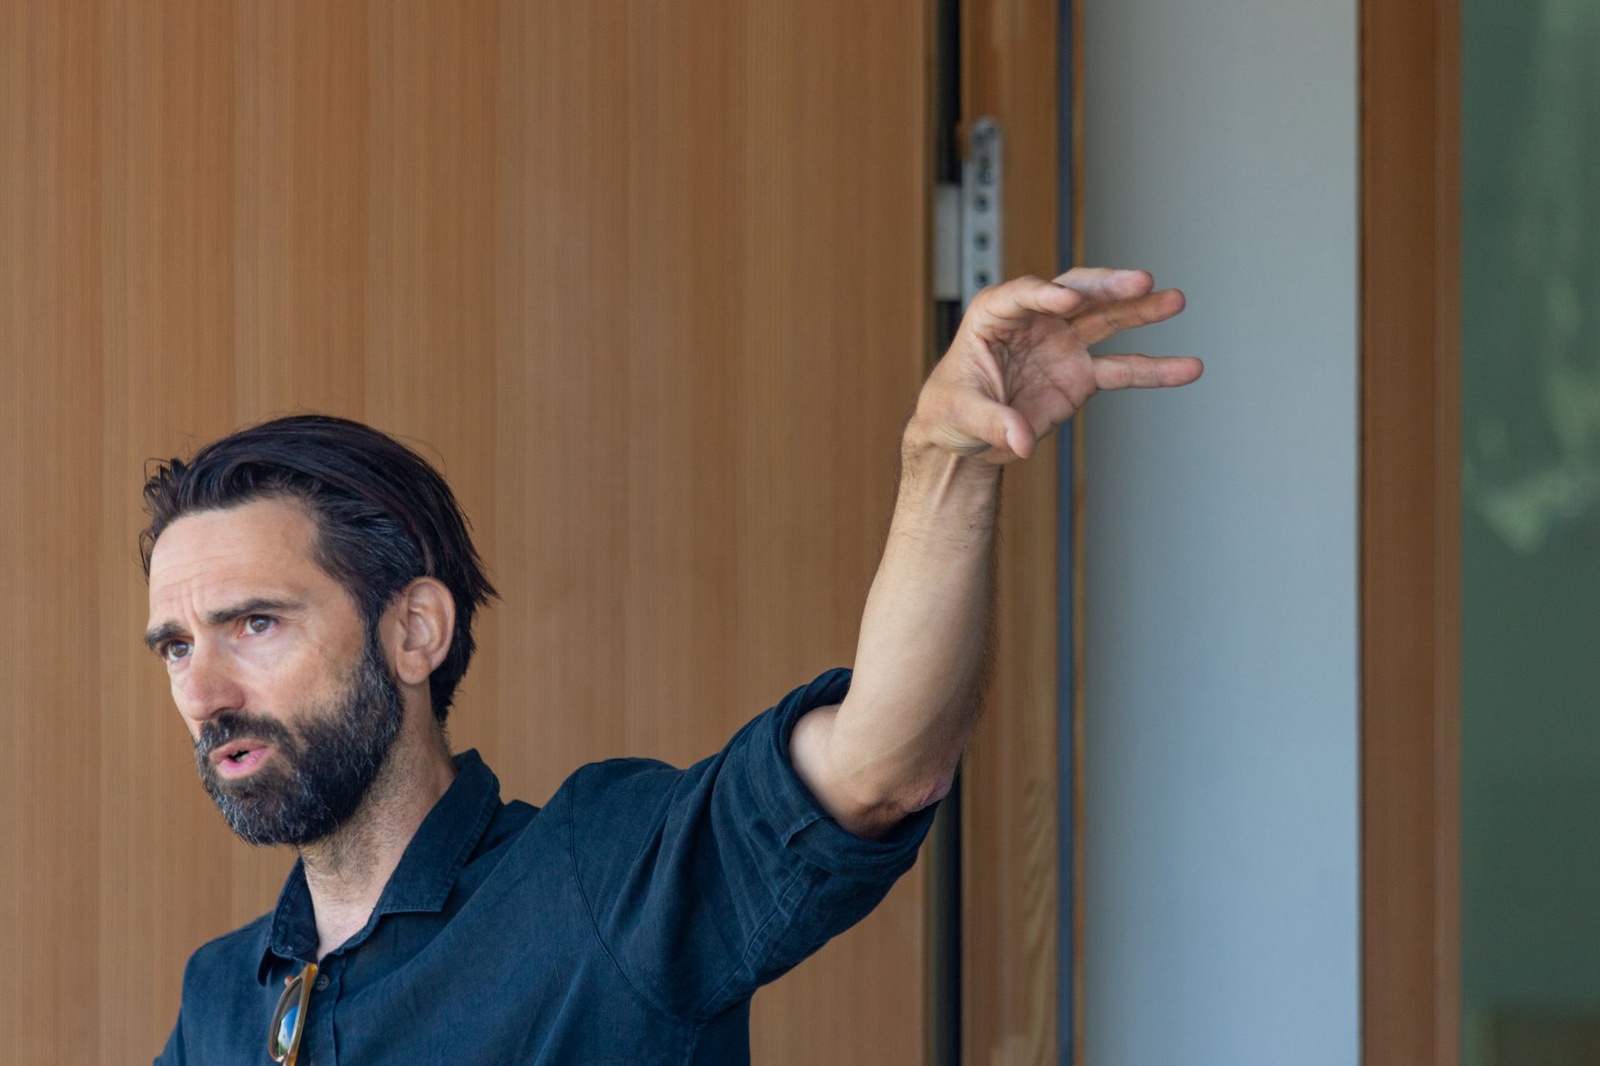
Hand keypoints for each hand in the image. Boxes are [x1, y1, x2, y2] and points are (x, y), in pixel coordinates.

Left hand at [907, 268, 1201, 462]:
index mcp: (993, 315)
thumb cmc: (948, 411)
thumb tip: (1022, 440)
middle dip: (1107, 286)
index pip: (1022, 295)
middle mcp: (1034, 321)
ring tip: (1175, 300)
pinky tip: (1188, 367)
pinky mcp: (1080, 374)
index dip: (1045, 295)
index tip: (1068, 301)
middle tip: (1140, 280)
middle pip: (1076, 293)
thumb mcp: (958, 415)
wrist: (963, 438)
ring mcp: (1062, 344)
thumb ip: (992, 422)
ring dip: (1141, 310)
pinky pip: (1123, 368)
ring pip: (1106, 320)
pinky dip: (1155, 369)